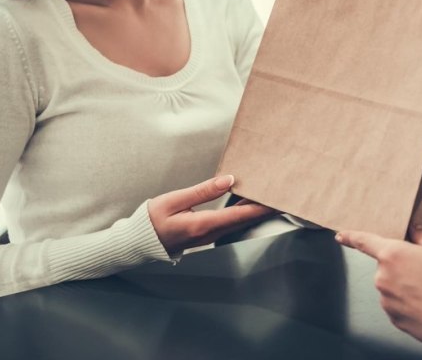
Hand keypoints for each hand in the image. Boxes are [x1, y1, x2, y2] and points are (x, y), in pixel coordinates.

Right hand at [147, 175, 275, 254]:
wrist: (139, 241)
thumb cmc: (152, 220)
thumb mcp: (174, 200)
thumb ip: (203, 191)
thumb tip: (229, 180)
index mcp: (203, 225)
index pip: (239, 215)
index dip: (260, 208)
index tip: (277, 200)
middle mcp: (210, 233)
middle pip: (244, 220)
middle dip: (264, 209)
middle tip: (281, 195)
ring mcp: (209, 236)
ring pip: (239, 222)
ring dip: (255, 210)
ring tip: (269, 196)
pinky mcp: (206, 233)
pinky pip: (231, 223)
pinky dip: (243, 212)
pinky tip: (248, 203)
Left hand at [336, 227, 421, 358]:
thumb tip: (415, 231)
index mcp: (392, 254)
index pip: (364, 241)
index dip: (351, 236)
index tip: (341, 235)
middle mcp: (383, 277)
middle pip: (386, 265)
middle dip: (402, 266)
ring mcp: (386, 299)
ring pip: (392, 286)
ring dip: (405, 285)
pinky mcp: (393, 317)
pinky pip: (397, 304)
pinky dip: (408, 302)